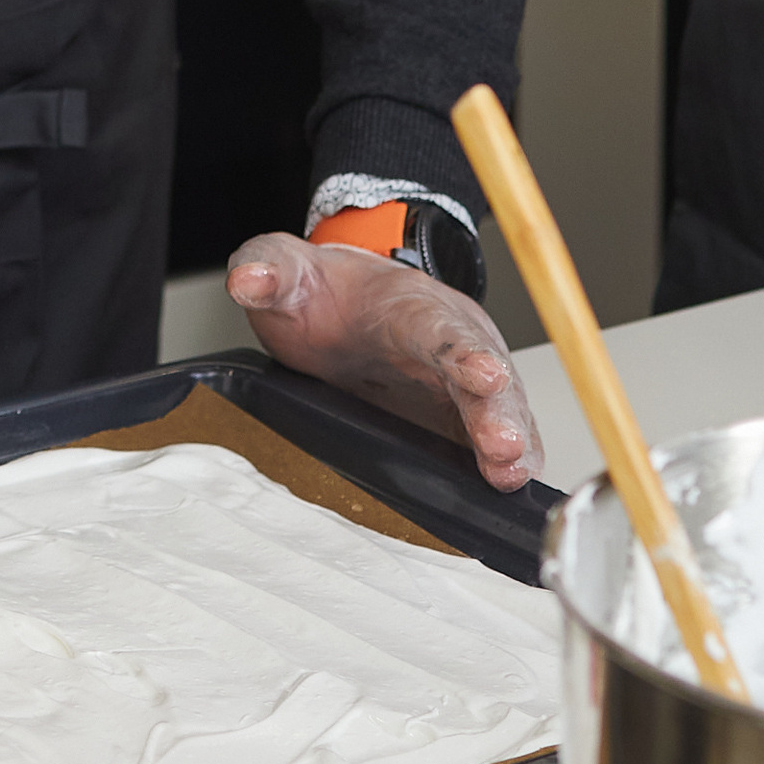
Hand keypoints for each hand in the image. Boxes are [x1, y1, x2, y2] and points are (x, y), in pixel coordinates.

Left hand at [226, 233, 542, 491]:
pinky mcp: (459, 421)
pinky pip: (492, 443)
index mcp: (411, 306)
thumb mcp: (287, 271)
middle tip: (507, 449)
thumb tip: (250, 278)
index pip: (440, 327)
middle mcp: (453, 341)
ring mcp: (461, 385)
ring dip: (511, 446)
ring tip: (513, 477)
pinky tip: (512, 495)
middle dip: (498, 412)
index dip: (463, 353)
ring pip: (501, 412)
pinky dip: (506, 467)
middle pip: (486, 376)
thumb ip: (270, 268)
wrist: (340, 302)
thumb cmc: (325, 292)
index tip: (485, 376)